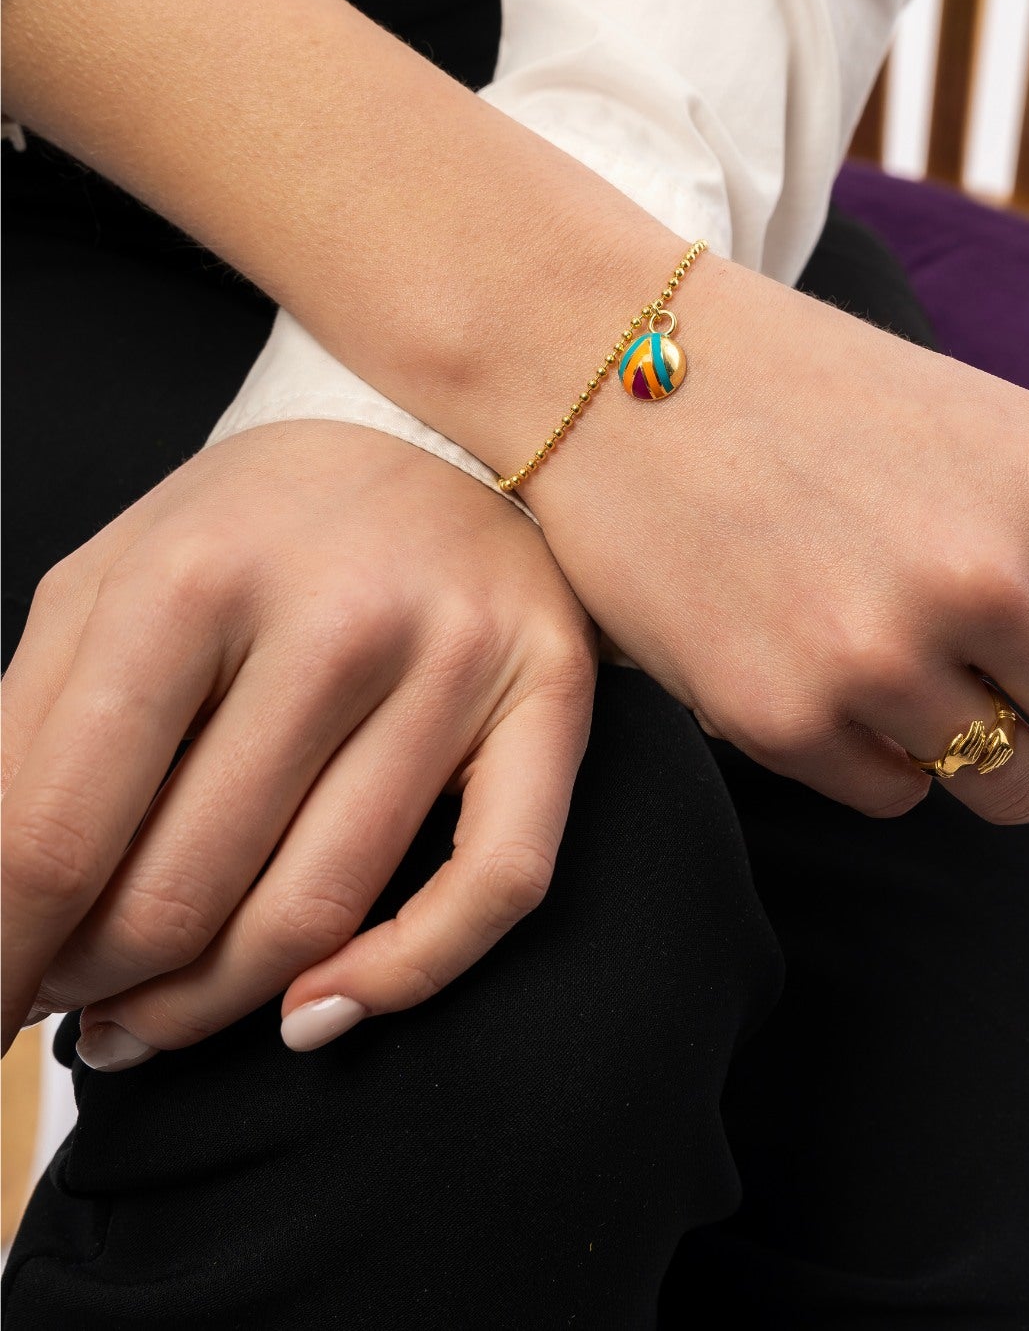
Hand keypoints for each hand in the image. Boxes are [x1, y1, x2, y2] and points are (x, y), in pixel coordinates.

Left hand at [1, 422, 594, 1060]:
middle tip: (74, 1002)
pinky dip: (400, 978)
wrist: (429, 436)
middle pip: (182, 891)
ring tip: (154, 1018)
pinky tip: (315, 1008)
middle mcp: (336, 619)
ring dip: (208, 1004)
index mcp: (193, 578)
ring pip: (320, 911)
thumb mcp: (113, 581)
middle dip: (97, 985)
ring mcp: (457, 661)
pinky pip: (495, 884)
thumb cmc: (257, 524)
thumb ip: (28, 731)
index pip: (56, 831)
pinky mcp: (550, 696)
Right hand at [527, 257, 1028, 846]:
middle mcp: (987, 572)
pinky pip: (893, 791)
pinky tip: (841, 680)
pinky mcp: (783, 715)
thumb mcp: (990, 434)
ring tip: (964, 704)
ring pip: (1011, 790)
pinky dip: (893, 757)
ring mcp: (882, 653)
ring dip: (1015, 771)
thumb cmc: (819, 395)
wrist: (620, 366)